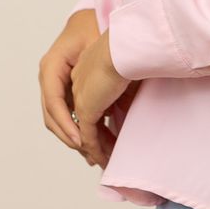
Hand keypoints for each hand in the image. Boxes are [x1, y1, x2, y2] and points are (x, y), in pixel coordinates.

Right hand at [39, 9, 99, 156]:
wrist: (92, 17)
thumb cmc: (92, 24)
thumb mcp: (92, 42)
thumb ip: (92, 67)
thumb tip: (98, 97)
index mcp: (51, 66)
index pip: (53, 102)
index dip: (65, 123)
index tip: (80, 140)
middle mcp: (49, 77)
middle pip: (53, 116)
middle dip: (71, 137)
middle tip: (91, 155)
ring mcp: (55, 84)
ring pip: (59, 119)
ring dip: (75, 138)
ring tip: (95, 155)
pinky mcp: (66, 89)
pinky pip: (68, 113)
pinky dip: (79, 129)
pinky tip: (94, 142)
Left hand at [69, 27, 132, 167]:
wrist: (125, 48)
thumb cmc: (132, 53)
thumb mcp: (126, 75)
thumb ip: (123, 94)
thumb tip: (124, 111)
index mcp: (85, 71)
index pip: (87, 101)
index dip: (95, 119)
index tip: (107, 132)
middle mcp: (78, 85)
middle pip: (80, 118)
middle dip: (91, 138)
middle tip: (102, 153)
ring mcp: (79, 98)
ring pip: (81, 130)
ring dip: (94, 148)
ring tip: (106, 160)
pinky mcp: (85, 109)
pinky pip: (87, 136)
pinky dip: (95, 149)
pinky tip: (104, 158)